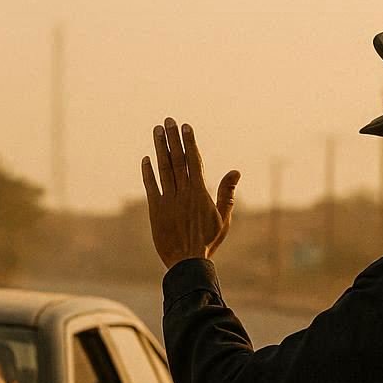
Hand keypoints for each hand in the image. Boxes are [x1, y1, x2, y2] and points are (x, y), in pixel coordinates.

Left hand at [141, 118, 240, 268]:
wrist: (187, 262)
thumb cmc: (207, 242)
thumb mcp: (223, 218)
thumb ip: (227, 193)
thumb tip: (235, 171)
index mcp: (200, 193)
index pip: (194, 161)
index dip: (189, 142)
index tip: (185, 127)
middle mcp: (183, 193)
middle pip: (177, 160)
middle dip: (173, 139)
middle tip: (168, 121)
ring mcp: (168, 201)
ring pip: (163, 169)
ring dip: (160, 149)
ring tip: (157, 131)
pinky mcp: (155, 210)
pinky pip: (151, 187)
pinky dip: (148, 172)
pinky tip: (146, 158)